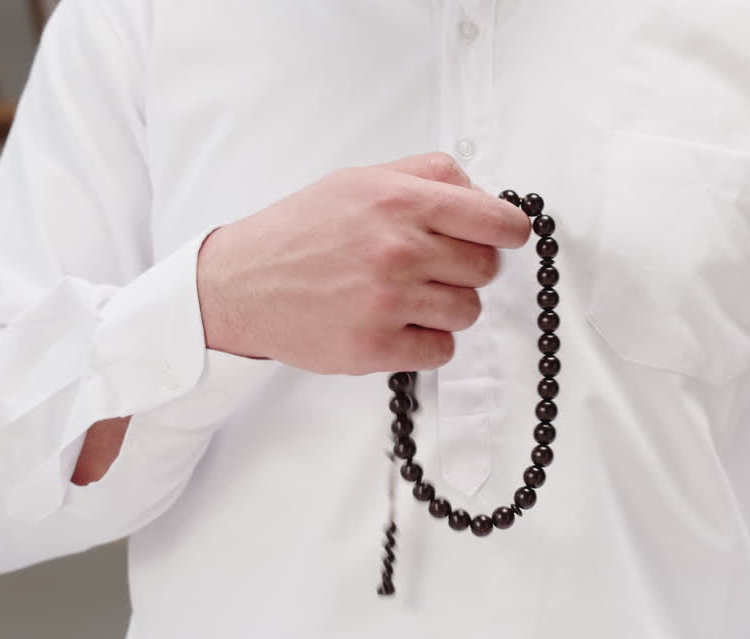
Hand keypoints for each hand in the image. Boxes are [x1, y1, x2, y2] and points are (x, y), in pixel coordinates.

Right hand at [195, 152, 530, 373]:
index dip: (508, 232)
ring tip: (406, 297)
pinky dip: (426, 342)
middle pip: (486, 269)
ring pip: (468, 311)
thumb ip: (426, 177)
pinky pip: (442, 350)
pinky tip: (395, 325)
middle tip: (431, 268)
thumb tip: (483, 195)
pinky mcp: (376, 347)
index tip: (502, 239)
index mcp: (401, 201)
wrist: (241, 284)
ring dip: (446, 307)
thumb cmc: (302, 231)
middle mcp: (399, 249)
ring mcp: (388, 302)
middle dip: (466, 269)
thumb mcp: (360, 180)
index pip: (498, 222)